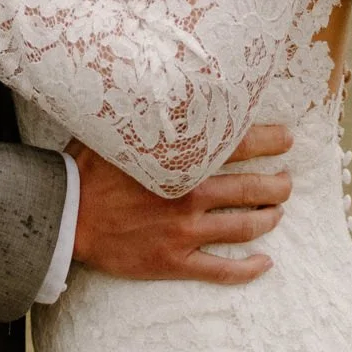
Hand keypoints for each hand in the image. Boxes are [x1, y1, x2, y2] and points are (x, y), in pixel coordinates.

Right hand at [71, 125, 293, 284]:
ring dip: (269, 219)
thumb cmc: (88, 169)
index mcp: (181, 160)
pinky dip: (249, 268)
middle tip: (286, 182)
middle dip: (278, 185)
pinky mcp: (175, 261)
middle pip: (252, 189)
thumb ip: (150, 115)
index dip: (270, 140)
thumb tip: (165, 81)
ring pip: (244, 227)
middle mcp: (190, 195)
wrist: (65, 216)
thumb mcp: (119, 130)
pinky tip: (265, 262)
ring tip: (278, 212)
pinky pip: (222, 269)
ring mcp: (185, 232)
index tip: (287, 138)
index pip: (239, 144)